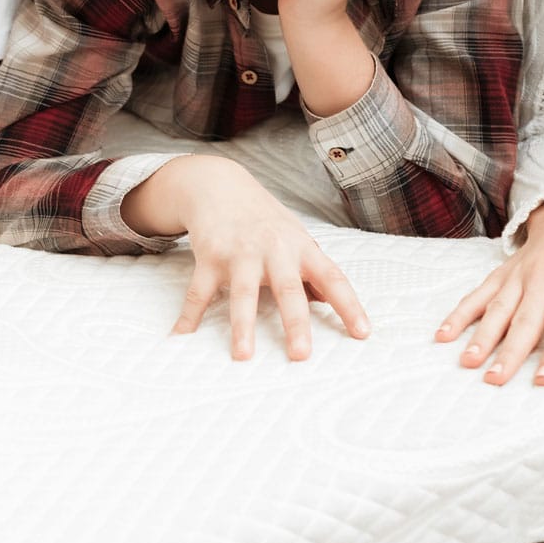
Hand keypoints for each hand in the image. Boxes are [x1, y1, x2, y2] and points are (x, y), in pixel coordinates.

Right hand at [169, 160, 370, 359]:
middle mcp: (273, 249)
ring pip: (242, 293)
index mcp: (301, 248)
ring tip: (242, 357)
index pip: (332, 278)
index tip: (362, 333)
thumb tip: (328, 303)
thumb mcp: (295, 240)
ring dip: (241, 326)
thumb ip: (312, 271)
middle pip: (287, 288)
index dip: (349, 305)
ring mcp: (239, 253)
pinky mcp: (209, 256)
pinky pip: (199, 291)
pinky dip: (189, 316)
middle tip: (300, 355)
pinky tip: (180, 337)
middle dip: (295, 322)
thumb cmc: (265, 221)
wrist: (221, 186)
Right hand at [435, 193, 543, 384]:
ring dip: (481, 335)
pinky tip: (444, 334)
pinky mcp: (502, 274)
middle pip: (525, 319)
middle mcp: (543, 276)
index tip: (543, 379)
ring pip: (498, 308)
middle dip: (509, 351)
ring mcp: (518, 275)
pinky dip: (460, 313)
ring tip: (468, 361)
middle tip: (496, 380)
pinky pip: (478, 294)